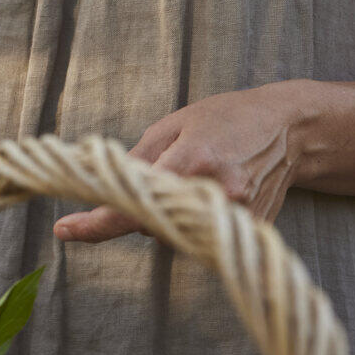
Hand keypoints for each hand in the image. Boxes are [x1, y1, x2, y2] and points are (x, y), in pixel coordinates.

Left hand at [54, 81, 313, 243]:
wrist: (291, 129)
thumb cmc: (226, 117)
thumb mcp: (174, 124)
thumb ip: (139, 159)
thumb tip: (106, 189)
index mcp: (193, 159)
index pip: (134, 203)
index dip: (96, 222)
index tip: (63, 229)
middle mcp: (216, 193)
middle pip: (152, 223)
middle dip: (144, 206)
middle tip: (167, 172)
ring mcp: (238, 216)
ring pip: (176, 234)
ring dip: (170, 216)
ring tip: (199, 176)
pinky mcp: (251, 231)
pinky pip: (201, 237)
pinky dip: (195, 220)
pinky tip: (215, 190)